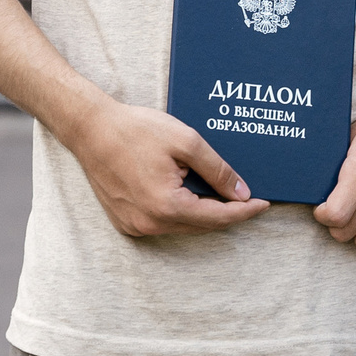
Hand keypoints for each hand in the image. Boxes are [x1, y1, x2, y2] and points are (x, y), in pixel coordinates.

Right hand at [61, 99, 270, 237]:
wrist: (90, 129)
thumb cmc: (136, 130)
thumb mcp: (185, 142)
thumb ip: (216, 170)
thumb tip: (240, 193)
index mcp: (167, 206)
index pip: (217, 218)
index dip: (244, 212)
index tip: (264, 203)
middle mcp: (149, 224)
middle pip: (201, 225)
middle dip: (227, 212)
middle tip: (248, 196)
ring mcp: (135, 226)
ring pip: (183, 226)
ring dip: (204, 212)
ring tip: (222, 192)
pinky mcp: (125, 222)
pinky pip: (164, 222)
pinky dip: (181, 211)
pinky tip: (192, 193)